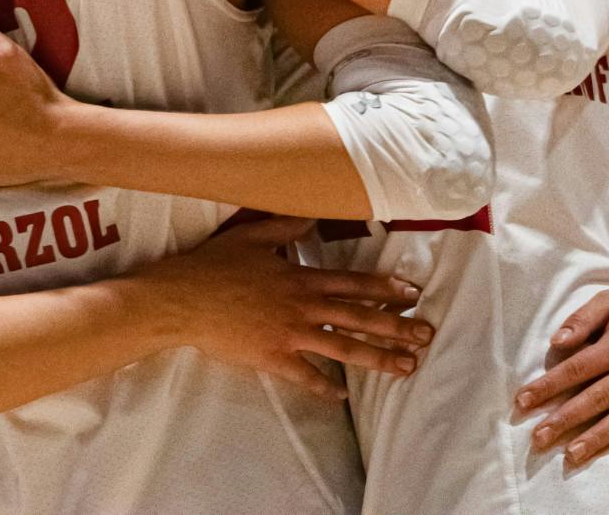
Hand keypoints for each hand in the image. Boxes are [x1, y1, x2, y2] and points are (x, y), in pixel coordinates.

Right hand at [137, 216, 429, 398]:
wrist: (182, 299)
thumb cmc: (214, 264)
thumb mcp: (251, 235)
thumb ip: (286, 225)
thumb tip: (313, 214)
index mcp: (300, 277)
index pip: (353, 283)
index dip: (385, 289)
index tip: (412, 294)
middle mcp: (303, 306)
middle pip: (359, 317)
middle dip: (397, 326)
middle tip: (426, 335)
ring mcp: (290, 334)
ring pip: (344, 348)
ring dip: (378, 358)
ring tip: (406, 367)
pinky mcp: (272, 358)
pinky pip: (306, 375)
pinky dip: (325, 386)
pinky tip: (343, 394)